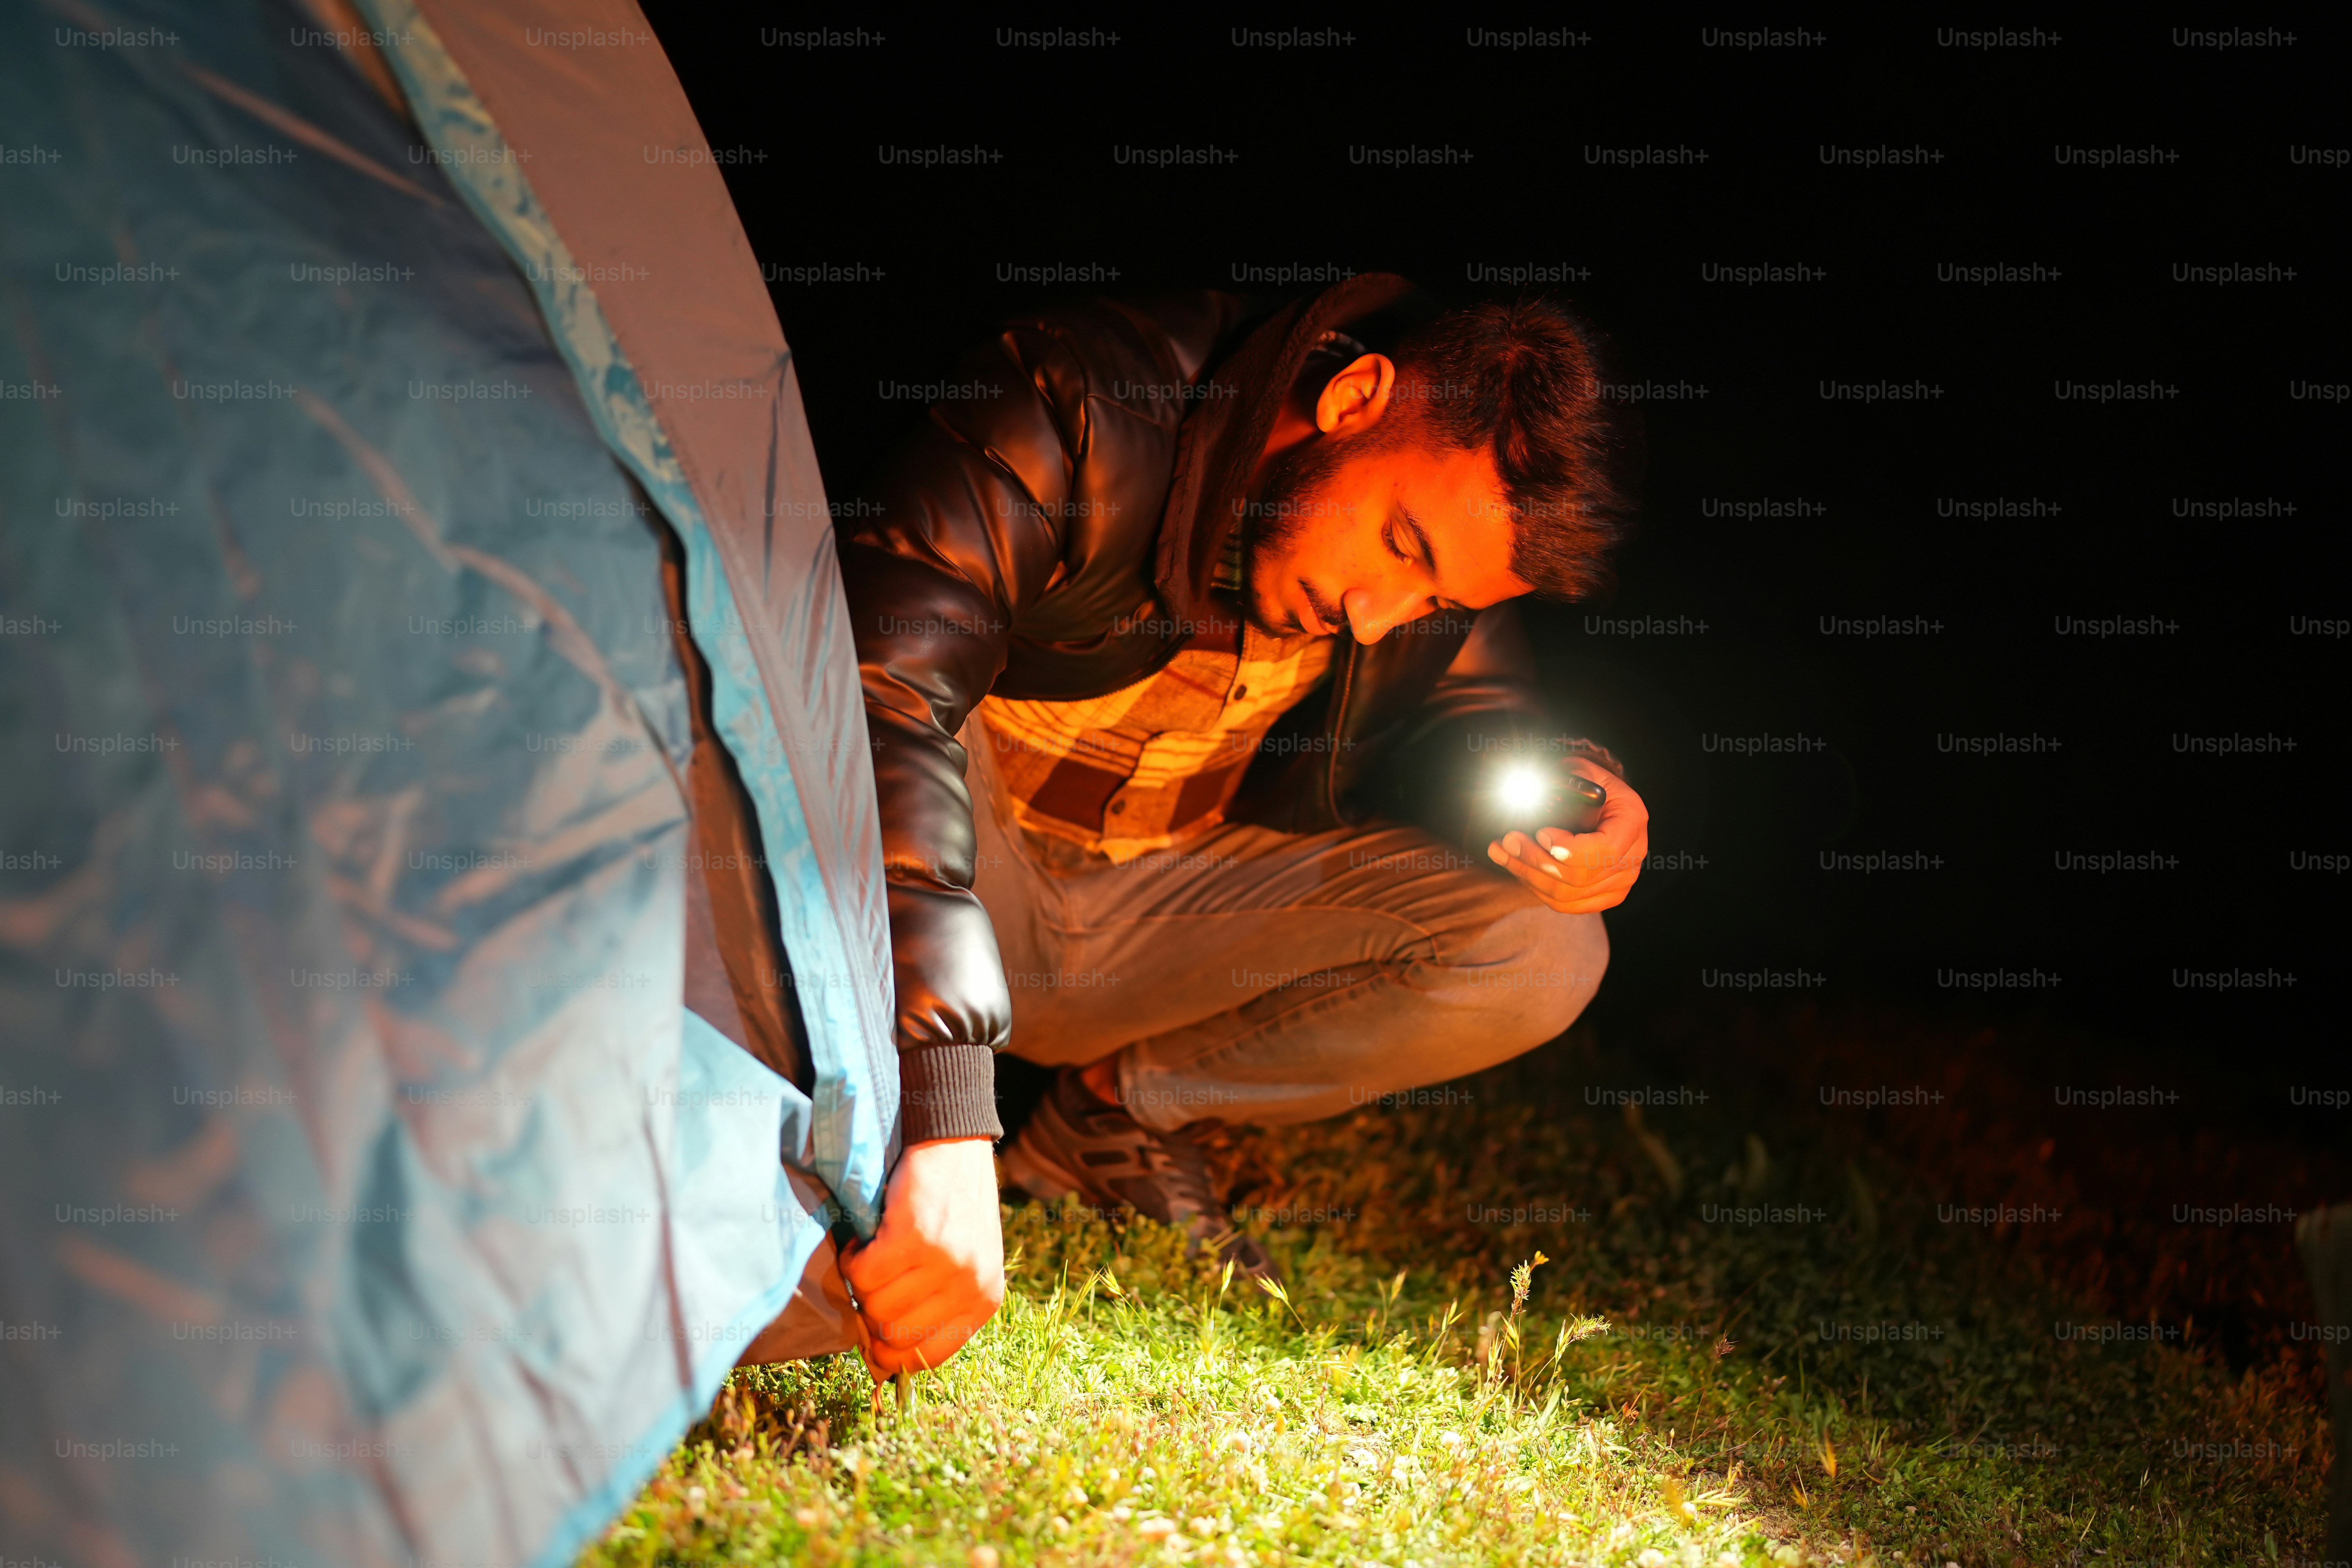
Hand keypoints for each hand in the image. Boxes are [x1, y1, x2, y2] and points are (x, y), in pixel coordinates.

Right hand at [838, 1136, 1004, 1379]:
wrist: (953, 1141)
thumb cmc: (952, 1207)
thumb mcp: (961, 1264)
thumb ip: (931, 1310)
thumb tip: (882, 1367)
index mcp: (984, 1300)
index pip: (925, 1357)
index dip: (890, 1352)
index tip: (873, 1331)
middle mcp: (970, 1284)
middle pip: (892, 1335)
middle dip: (872, 1310)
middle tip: (876, 1277)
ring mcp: (945, 1261)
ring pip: (873, 1305)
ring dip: (861, 1281)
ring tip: (875, 1251)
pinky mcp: (916, 1235)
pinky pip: (862, 1272)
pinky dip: (852, 1256)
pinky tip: (867, 1237)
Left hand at [1485, 758, 1647, 913]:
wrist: (1601, 801)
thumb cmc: (1588, 783)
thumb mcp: (1579, 770)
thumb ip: (1562, 782)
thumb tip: (1525, 793)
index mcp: (1632, 821)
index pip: (1605, 849)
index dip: (1570, 849)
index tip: (1540, 833)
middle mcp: (1633, 855)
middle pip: (1580, 876)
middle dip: (1535, 860)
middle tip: (1507, 840)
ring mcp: (1621, 881)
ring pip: (1568, 894)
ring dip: (1527, 874)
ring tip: (1501, 852)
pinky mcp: (1605, 896)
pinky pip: (1566, 904)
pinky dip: (1536, 888)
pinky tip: (1517, 868)